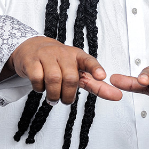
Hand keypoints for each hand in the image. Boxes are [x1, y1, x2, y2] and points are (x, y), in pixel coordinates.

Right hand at [5, 36, 122, 104]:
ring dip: (54, 95)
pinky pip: (38, 79)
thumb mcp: (77, 70)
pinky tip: (41, 88)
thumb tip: (116, 95)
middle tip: (65, 100)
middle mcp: (62, 53)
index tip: (102, 76)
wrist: (31, 48)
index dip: (96, 68)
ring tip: (53, 98)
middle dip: (69, 95)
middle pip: (71, 78)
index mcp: (77, 55)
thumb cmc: (58, 63)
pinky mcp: (32, 61)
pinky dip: (39, 89)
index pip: (89, 61)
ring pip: (54, 79)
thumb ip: (95, 83)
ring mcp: (46, 55)